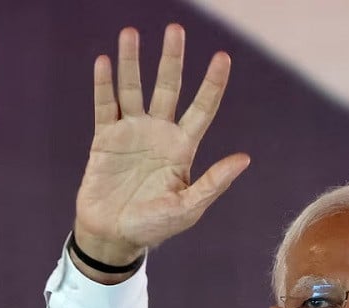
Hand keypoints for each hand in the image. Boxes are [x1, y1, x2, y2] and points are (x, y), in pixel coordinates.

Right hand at [73, 24, 249, 271]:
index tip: (223, 57)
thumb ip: (213, 182)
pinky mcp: (105, 139)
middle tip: (175, 29)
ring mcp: (132, 133)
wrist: (114, 236)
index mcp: (183, 148)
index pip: (203, 108)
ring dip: (132, 62)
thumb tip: (245, 158)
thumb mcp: (188, 208)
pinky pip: (105, 105)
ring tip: (131, 32)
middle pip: (169, 88)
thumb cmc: (155, 226)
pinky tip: (105, 62)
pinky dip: (104, 84)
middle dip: (172, 59)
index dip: (213, 83)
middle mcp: (159, 133)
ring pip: (134, 89)